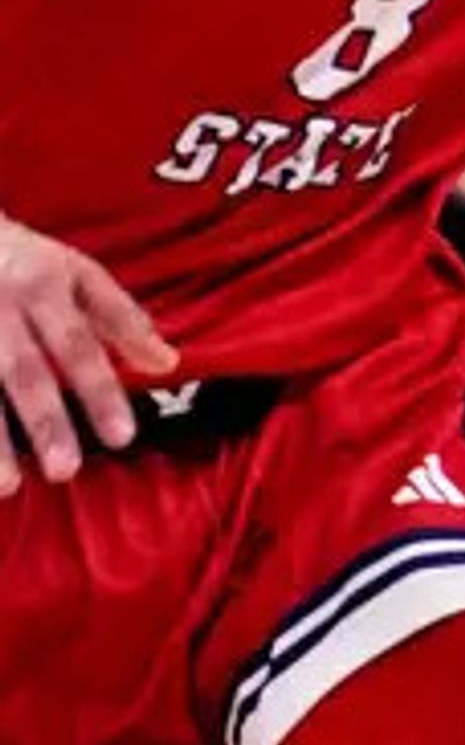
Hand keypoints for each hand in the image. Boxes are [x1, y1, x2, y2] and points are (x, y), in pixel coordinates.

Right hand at [0, 217, 175, 491]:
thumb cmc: (21, 258)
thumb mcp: (75, 271)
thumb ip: (121, 318)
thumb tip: (168, 364)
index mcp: (43, 284)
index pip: (79, 346)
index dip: (100, 391)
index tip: (123, 437)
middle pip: (24, 371)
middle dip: (46, 422)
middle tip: (67, 471)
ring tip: (8, 486)